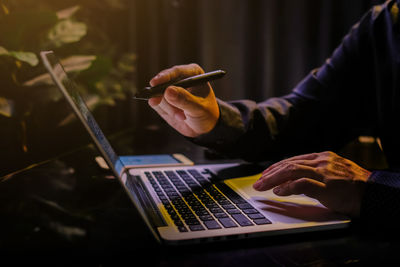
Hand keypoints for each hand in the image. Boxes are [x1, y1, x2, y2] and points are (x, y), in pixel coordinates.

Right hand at [148, 64, 219, 137]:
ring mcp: (170, 89)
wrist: (203, 127)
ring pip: (158, 95)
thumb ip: (185, 100)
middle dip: (164, 97)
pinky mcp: (163, 100)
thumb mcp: (199, 109)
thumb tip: (168, 91)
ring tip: (182, 116)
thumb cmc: (207, 114)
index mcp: (193, 73)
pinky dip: (165, 112)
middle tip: (159, 103)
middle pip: (163, 82)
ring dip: (169, 109)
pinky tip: (177, 116)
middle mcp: (180, 78)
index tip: (154, 83)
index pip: (176, 71)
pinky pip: (156, 104)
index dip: (164, 76)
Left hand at [253, 151, 371, 216]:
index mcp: (321, 157)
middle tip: (257, 183)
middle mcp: (321, 161)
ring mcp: (324, 172)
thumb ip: (312, 172)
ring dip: (273, 180)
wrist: (373, 193)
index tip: (264, 174)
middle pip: (288, 164)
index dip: (275, 167)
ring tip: (262, 187)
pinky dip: (287, 188)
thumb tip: (290, 180)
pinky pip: (302, 184)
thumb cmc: (352, 186)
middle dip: (270, 174)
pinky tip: (279, 192)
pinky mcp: (327, 185)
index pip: (292, 160)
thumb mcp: (331, 173)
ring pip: (291, 171)